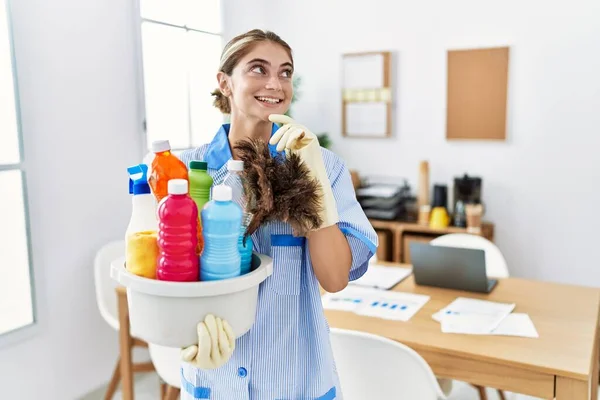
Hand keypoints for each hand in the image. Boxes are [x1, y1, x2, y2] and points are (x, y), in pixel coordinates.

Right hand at [181, 314, 234, 368]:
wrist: (204, 353)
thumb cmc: (192, 351)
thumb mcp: (184, 355)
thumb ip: (186, 354)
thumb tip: (194, 349)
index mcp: (203, 363)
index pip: (205, 348)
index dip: (203, 335)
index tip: (200, 323)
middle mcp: (216, 362)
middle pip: (215, 343)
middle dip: (212, 328)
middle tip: (208, 316)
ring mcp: (225, 356)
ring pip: (224, 341)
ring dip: (219, 328)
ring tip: (215, 318)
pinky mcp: (231, 349)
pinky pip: (231, 339)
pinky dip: (228, 329)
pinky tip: (223, 321)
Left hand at [268, 114, 338, 230]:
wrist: (312, 181)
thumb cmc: (299, 174)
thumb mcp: (287, 158)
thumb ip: (282, 148)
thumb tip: (268, 148)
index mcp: (299, 140)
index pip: (289, 125)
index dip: (280, 119)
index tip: (269, 117)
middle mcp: (305, 137)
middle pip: (290, 125)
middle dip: (279, 132)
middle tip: (272, 143)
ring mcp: (309, 138)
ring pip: (293, 128)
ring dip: (283, 136)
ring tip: (278, 148)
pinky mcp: (312, 140)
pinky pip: (299, 131)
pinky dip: (291, 137)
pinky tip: (287, 147)